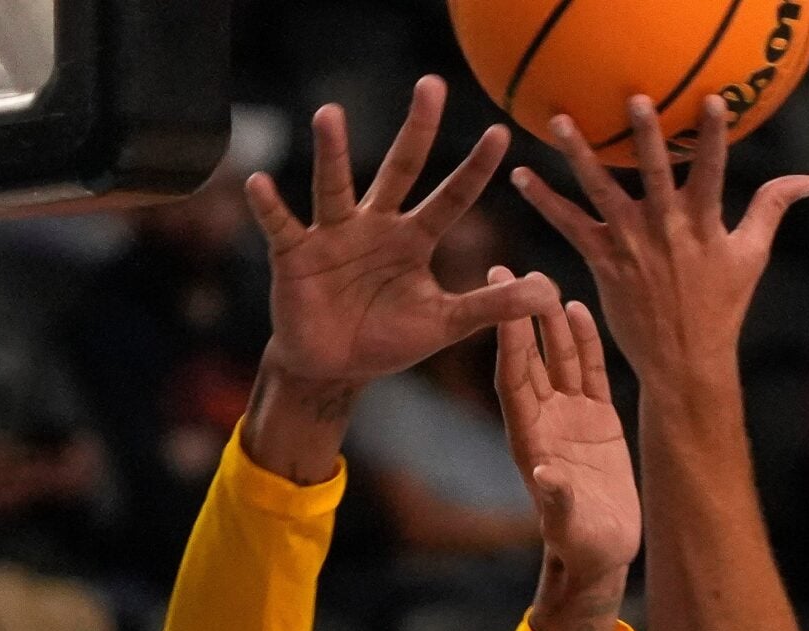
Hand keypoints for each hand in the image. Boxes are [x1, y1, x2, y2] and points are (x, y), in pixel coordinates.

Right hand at [252, 76, 558, 389]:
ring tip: (328, 115)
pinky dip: (270, 207)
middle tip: (432, 85)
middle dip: (416, 130)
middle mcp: (376, 224)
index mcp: (413, 238)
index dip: (475, 170)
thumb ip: (491, 307)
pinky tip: (259, 183)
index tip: (501, 134)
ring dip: (331, 153)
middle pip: (400, 169)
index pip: (451, 197)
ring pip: (335, 187)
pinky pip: (282, 226)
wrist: (334, 367)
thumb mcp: (444, 324)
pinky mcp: (295, 255)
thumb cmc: (387, 338)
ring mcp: (334, 235)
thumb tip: (549, 292)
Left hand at [492, 274, 638, 587]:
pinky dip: (584, 341)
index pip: (514, 379)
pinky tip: (579, 308)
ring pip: (558, 357)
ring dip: (549, 321)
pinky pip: (589, 371)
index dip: (507, 341)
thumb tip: (544, 475)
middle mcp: (545, 420)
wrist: (603, 553)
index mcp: (528, 439)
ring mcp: (571, 416)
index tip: (497, 302)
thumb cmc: (581, 545)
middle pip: (528, 357)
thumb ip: (556, 499)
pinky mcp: (598, 419)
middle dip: (517, 317)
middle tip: (503, 269)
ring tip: (543, 280)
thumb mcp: (569, 525)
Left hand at [512, 94, 808, 388]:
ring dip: (580, 155)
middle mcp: (666, 230)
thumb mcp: (751, 255)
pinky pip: (570, 226)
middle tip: (634, 98)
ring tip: (560, 121)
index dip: (713, 136)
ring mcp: (632, 245)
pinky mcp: (604, 262)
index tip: (712, 99)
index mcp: (704, 224)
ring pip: (603, 191)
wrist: (684, 361)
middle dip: (646, 135)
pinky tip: (522, 176)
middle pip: (654, 173)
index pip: (713, 171)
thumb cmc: (720, 307)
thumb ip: (773, 208)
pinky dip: (545, 201)